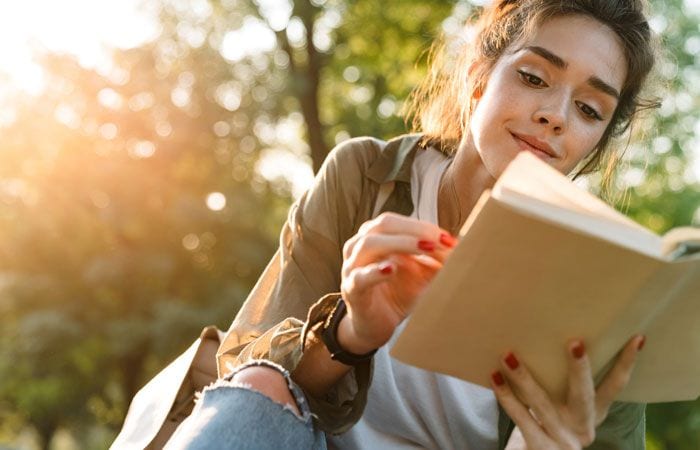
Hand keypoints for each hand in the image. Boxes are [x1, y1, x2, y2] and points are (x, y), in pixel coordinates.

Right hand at [338, 212, 455, 353]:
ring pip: (370, 244)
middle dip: (416, 230)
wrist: (375, 326)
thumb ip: (438, 262)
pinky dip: (376, 271)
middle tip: (440, 241)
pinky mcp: (351, 290)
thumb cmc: (398, 294)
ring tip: (425, 248)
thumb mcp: (422, 275)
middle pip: (385, 225)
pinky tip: (391, 269)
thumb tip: (465, 250)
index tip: (449, 239)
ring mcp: (352, 267)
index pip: (399, 221)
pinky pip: (360, 277)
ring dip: (400, 243)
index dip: (424, 226)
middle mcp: (360, 246)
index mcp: (377, 236)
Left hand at [494, 335, 645, 449]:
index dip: (626, 363)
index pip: (616, 386)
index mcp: (593, 413)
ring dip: (524, 378)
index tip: (637, 338)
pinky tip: (495, 377)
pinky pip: (522, 420)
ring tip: (508, 355)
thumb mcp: (564, 410)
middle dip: (580, 369)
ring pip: (542, 405)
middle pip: (583, 395)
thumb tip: (551, 335)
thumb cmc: (548, 426)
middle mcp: (581, 426)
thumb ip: (564, 385)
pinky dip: (507, 398)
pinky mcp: (542, 449)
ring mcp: (563, 440)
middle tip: (575, 343)